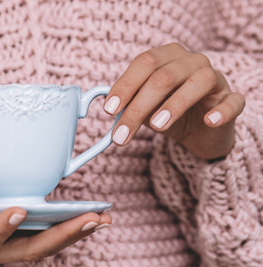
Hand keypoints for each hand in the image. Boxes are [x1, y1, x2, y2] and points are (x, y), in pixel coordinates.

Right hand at [0, 187, 110, 266]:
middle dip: (61, 236)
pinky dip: (69, 228)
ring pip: (44, 247)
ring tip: (102, 218)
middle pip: (29, 250)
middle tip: (92, 219)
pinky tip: (91, 217)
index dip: (0, 229)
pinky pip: (47, 238)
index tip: (18, 208)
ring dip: (74, 234)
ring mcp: (7, 248)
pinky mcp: (18, 238)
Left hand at [104, 43, 244, 159]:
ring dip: (174, 105)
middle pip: (163, 77)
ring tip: (156, 127)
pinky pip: (232, 102)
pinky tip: (209, 120)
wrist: (200, 131)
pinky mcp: (232, 100)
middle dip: (139, 107)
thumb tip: (110, 111)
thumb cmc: (167, 113)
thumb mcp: (144, 109)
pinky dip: (221, 111)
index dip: (125, 85)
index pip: (144, 63)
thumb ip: (129, 105)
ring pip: (197, 83)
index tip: (110, 110)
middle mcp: (192, 61)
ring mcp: (216, 78)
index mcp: (167, 57)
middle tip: (122, 134)